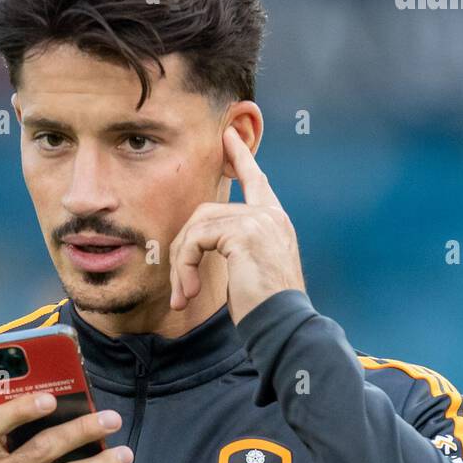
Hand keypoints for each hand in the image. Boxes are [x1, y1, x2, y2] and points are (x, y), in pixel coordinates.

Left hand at [169, 125, 305, 323]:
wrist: (283, 326)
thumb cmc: (267, 311)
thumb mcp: (250, 273)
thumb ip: (236, 250)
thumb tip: (203, 244)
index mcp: (275, 223)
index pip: (257, 182)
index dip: (241, 158)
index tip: (228, 136)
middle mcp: (270, 215)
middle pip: (206, 212)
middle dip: (183, 249)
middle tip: (179, 288)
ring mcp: (258, 220)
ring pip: (196, 227)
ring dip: (181, 265)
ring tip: (183, 296)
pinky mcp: (243, 232)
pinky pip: (196, 239)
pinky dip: (184, 266)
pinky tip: (189, 291)